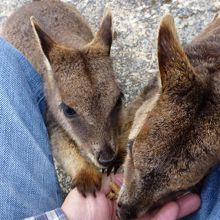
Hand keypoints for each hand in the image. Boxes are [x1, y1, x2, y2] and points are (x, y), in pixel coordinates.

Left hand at [61, 174, 200, 219]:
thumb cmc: (80, 207)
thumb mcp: (93, 186)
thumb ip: (110, 178)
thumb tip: (126, 170)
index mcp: (117, 195)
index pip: (139, 185)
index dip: (152, 178)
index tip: (164, 170)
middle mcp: (128, 207)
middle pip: (151, 198)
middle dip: (168, 191)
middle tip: (185, 183)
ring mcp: (133, 219)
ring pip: (157, 211)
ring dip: (174, 204)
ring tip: (191, 196)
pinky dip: (166, 216)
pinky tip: (176, 208)